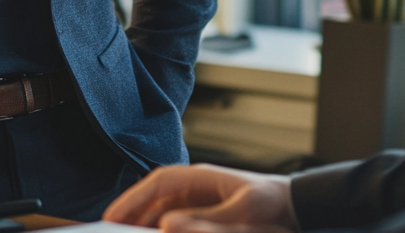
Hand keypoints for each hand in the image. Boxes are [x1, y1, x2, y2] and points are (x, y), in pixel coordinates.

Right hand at [103, 164, 298, 232]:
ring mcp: (199, 199)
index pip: (158, 183)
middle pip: (155, 197)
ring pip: (162, 209)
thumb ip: (206, 219)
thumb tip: (167, 223)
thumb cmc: (271, 203)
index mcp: (201, 178)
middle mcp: (196, 186)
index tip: (112, 215)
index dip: (133, 198)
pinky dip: (162, 227)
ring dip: (145, 222)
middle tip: (111, 230)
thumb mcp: (241, 212)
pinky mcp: (205, 212)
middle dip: (132, 211)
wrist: (294, 206)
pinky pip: (176, 219)